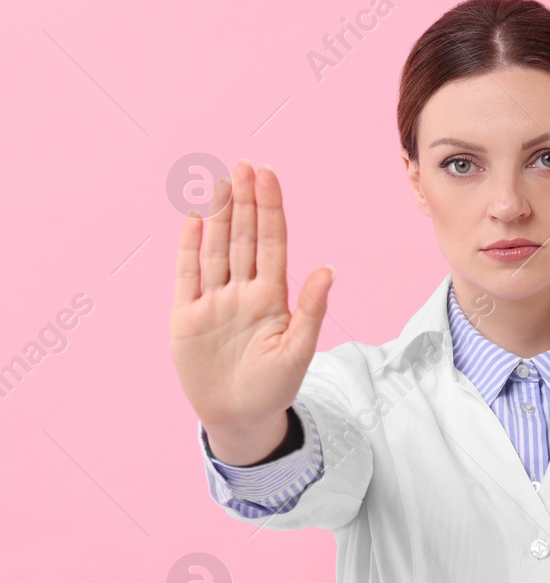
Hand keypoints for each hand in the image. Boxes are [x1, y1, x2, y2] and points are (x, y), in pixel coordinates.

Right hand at [170, 159, 333, 463]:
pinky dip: (189, 248)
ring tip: (220, 181)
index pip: (272, 242)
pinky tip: (194, 219)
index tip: (268, 174)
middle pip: (244, 237)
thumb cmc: (275, 386)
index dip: (270, 208)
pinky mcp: (187, 316)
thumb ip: (311, 309)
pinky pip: (187, 275)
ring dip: (218, 215)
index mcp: (273, 297)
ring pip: (217, 249)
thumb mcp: (299, 350)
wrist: (240, 417)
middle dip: (244, 201)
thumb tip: (328, 268)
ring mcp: (215, 301)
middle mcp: (243, 291)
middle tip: (244, 164)